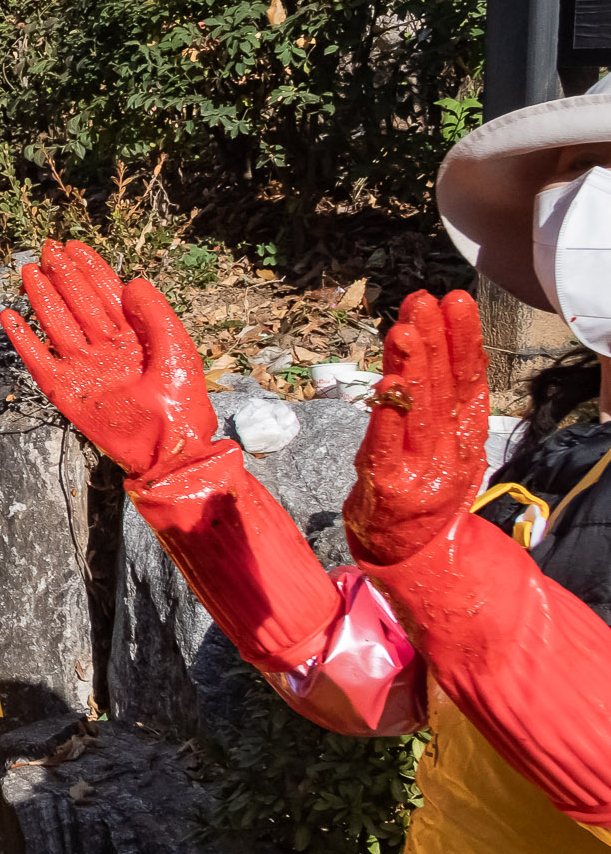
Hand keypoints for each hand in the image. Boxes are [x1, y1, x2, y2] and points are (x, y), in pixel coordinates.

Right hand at [1, 240, 217, 480]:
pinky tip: (10, 317)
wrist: (167, 448)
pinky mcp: (64, 390)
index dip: (90, 268)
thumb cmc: (180, 402)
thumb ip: (155, 313)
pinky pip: (37, 359)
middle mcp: (104, 347)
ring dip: (42, 298)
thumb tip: (130, 280)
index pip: (106, 293)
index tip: (73, 246)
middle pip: (78, 303)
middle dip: (62, 274)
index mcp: (133, 335)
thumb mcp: (177, 349)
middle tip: (46, 249)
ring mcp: (83, 367)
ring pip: (56, 324)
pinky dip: (22, 339)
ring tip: (28, 272)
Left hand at [345, 289, 491, 566]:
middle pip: (443, 389)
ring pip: (418, 412)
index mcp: (465, 435)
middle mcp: (449, 450)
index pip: (468, 379)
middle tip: (425, 301)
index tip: (454, 300)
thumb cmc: (422, 489)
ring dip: (412, 370)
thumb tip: (443, 343)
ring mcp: (421, 470)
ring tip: (405, 330)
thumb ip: (446, 400)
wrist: (409, 552)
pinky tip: (385, 388)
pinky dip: (388, 418)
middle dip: (435, 341)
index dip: (463, 340)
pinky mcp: (390, 488)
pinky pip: (388, 447)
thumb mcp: (447, 444)